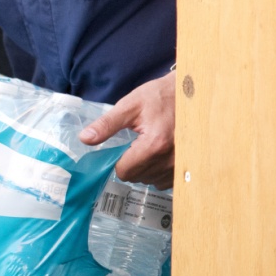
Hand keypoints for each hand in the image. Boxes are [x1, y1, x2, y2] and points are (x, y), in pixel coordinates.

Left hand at [78, 71, 175, 188]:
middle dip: (131, 163)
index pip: (124, 170)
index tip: (122, 146)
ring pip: (150, 180)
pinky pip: (164, 181)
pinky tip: (160, 154)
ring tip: (150, 146)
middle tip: (137, 142)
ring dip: (145, 168)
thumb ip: (107, 124)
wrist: (190, 94)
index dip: (117, 160)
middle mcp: (170, 159)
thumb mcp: (130, 106)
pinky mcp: (186, 168)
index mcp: (155, 144)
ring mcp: (180, 166)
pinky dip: (158, 171)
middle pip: (136, 177)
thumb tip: (85, 138)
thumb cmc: (160, 96)